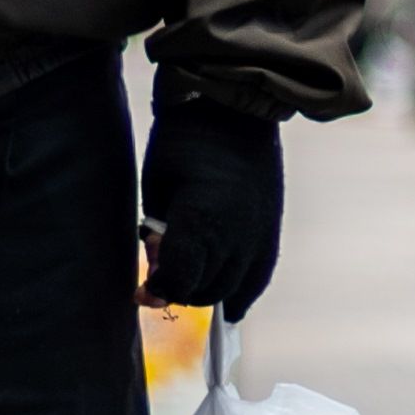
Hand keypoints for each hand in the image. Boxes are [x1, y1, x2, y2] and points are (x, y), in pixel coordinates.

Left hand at [138, 92, 282, 316]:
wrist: (234, 109)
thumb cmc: (183, 142)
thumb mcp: (158, 186)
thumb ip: (159, 233)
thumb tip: (159, 270)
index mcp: (200, 221)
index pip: (179, 280)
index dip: (157, 289)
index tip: (142, 289)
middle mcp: (235, 236)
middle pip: (204, 290)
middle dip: (179, 287)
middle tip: (163, 268)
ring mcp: (258, 236)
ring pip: (231, 288)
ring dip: (206, 288)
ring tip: (190, 270)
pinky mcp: (271, 231)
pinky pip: (258, 277)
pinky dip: (241, 292)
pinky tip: (229, 305)